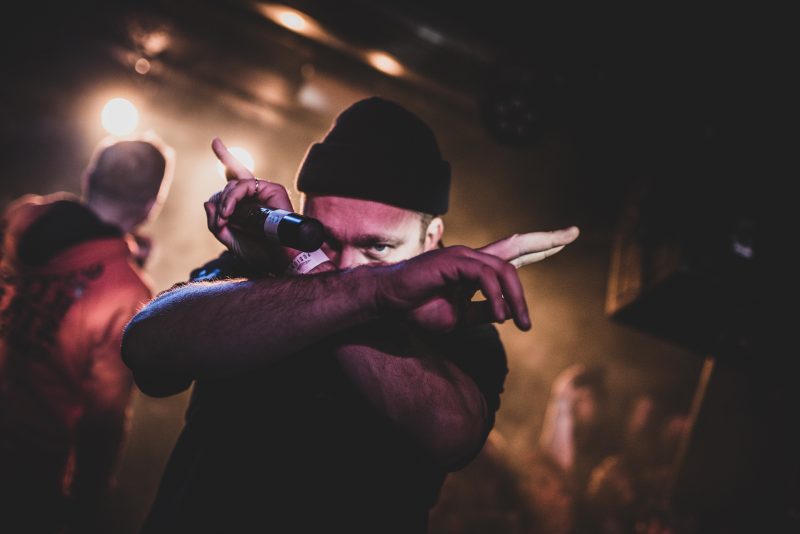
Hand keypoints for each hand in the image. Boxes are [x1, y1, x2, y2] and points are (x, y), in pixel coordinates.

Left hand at [204, 137, 298, 270]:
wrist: (280, 259)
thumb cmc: (259, 252)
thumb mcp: (230, 239)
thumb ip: (216, 224)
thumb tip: (209, 202)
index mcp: (248, 204)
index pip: (235, 177)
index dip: (226, 158)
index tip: (215, 141)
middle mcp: (257, 195)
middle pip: (232, 180)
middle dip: (222, 200)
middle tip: (222, 220)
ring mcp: (266, 191)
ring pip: (235, 184)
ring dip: (226, 201)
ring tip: (225, 218)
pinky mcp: (274, 189)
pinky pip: (246, 185)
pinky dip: (233, 197)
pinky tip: (230, 211)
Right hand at [407, 226, 579, 330]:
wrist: (389, 307)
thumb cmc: (418, 311)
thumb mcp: (459, 318)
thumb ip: (483, 312)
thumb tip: (506, 314)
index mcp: (475, 270)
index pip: (513, 256)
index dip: (539, 248)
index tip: (564, 240)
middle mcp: (473, 258)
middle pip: (516, 246)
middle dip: (546, 240)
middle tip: (574, 233)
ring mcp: (463, 257)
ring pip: (505, 271)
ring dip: (518, 299)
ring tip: (523, 323)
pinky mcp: (452, 261)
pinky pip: (485, 278)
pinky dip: (497, 297)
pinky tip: (502, 316)